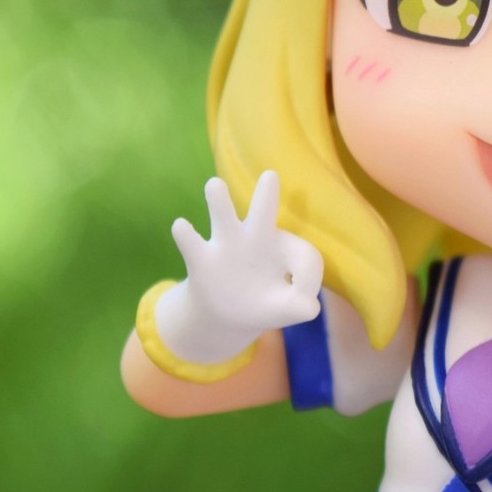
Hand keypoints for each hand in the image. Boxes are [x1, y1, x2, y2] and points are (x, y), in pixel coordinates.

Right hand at [154, 171, 323, 365]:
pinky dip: (186, 235)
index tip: (306, 300)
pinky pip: (192, 244)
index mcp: (282, 247)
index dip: (309, 278)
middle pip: (263, 211)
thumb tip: (310, 308)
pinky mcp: (202, 260)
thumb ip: (299, 308)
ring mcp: (227, 246)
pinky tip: (181, 225)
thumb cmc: (264, 302)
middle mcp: (255, 238)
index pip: (304, 254)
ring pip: (224, 218)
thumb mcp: (286, 308)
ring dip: (219, 202)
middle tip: (271, 175)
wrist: (227, 316)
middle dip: (266, 194)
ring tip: (214, 184)